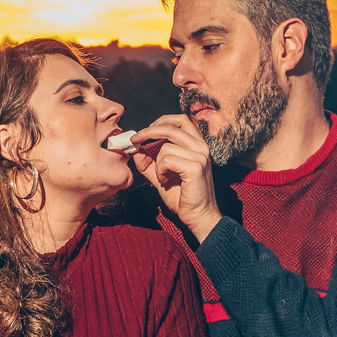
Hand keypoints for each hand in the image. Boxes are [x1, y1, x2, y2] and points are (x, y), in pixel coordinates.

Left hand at [130, 114, 222, 243]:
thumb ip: (149, 161)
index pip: (180, 120)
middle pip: (172, 126)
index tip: (145, 131)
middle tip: (135, 140)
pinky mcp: (195, 167)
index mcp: (196, 144)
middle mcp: (201, 146)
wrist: (198, 216)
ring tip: (162, 176)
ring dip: (156, 162)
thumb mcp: (161, 174)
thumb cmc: (182, 196)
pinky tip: (165, 181)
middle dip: (149, 131)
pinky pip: (167, 160)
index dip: (161, 121)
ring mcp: (200, 156)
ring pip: (165, 146)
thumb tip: (135, 148)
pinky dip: (160, 171)